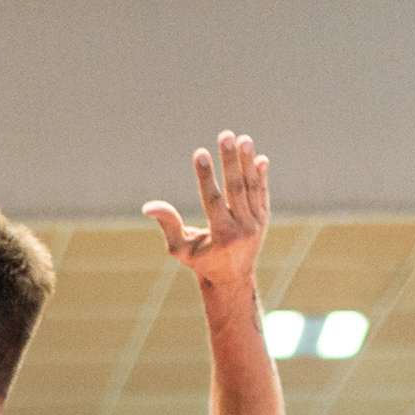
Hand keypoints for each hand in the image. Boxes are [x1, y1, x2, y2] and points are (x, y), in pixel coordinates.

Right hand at [145, 130, 269, 290]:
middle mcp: (243, 229)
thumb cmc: (201, 261)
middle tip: (225, 135)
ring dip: (247, 162)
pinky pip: (262, 193)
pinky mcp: (264, 218)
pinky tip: (259, 158)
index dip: (206, 176)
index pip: (213, 201)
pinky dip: (261, 176)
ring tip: (243, 139)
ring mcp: (257, 223)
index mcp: (222, 236)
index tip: (200, 153)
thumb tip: (149, 206)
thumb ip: (168, 225)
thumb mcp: (180, 249)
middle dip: (230, 161)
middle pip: (236, 189)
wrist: (233, 278)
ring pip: (252, 188)